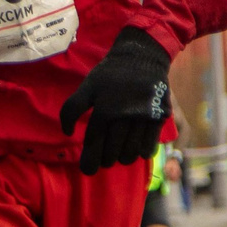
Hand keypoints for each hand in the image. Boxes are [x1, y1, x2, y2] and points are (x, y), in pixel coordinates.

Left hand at [57, 26, 171, 176]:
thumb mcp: (88, 86)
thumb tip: (68, 133)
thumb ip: (72, 108)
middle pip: (112, 151)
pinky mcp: (159, 117)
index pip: (94, 142)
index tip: (87, 170)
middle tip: (104, 160)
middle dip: (106, 159)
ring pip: (131, 151)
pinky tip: (137, 151)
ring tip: (120, 156)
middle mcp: (124, 115)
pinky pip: (150, 144)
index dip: (89, 159)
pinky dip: (142, 152)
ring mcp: (143, 117)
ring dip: (123, 158)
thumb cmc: (111, 73)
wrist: (142, 56)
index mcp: (104, 108)